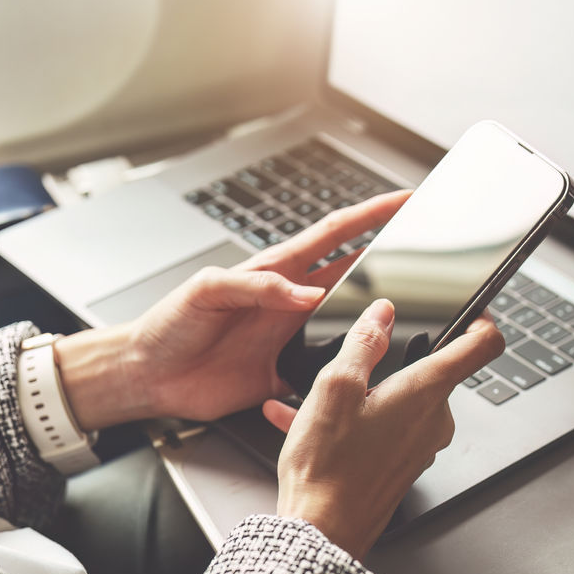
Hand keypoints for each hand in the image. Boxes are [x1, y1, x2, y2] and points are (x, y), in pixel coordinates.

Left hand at [53, 191, 410, 429]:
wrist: (148, 373)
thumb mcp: (207, 290)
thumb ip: (256, 287)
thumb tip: (305, 292)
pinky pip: (326, 370)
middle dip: (391, 256)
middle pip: (352, 272)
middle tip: (425, 247)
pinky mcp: (285, 373)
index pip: (333, 234)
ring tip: (412, 309)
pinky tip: (368, 370)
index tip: (404, 200)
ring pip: (347, 321)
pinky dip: (348, 369)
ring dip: (375, 315)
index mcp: (275, 272)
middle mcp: (289, 301)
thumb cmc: (168, 325)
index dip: (370, 215)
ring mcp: (290, 336)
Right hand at [263, 299, 504, 558]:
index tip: (469, 308)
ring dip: (361, 391)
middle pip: (430, 369)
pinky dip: (350, 419)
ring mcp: (420, 444)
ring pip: (398, 399)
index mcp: (426, 392)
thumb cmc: (328, 469)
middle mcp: (433, 419)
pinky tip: (307, 421)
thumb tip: (381, 314)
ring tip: (314, 398)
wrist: (321, 533)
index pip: (483, 345)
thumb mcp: (334, 389)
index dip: (481, 318)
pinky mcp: (401, 463)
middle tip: (355, 358)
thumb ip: (362, 343)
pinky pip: (382, 427)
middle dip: (394, 359)